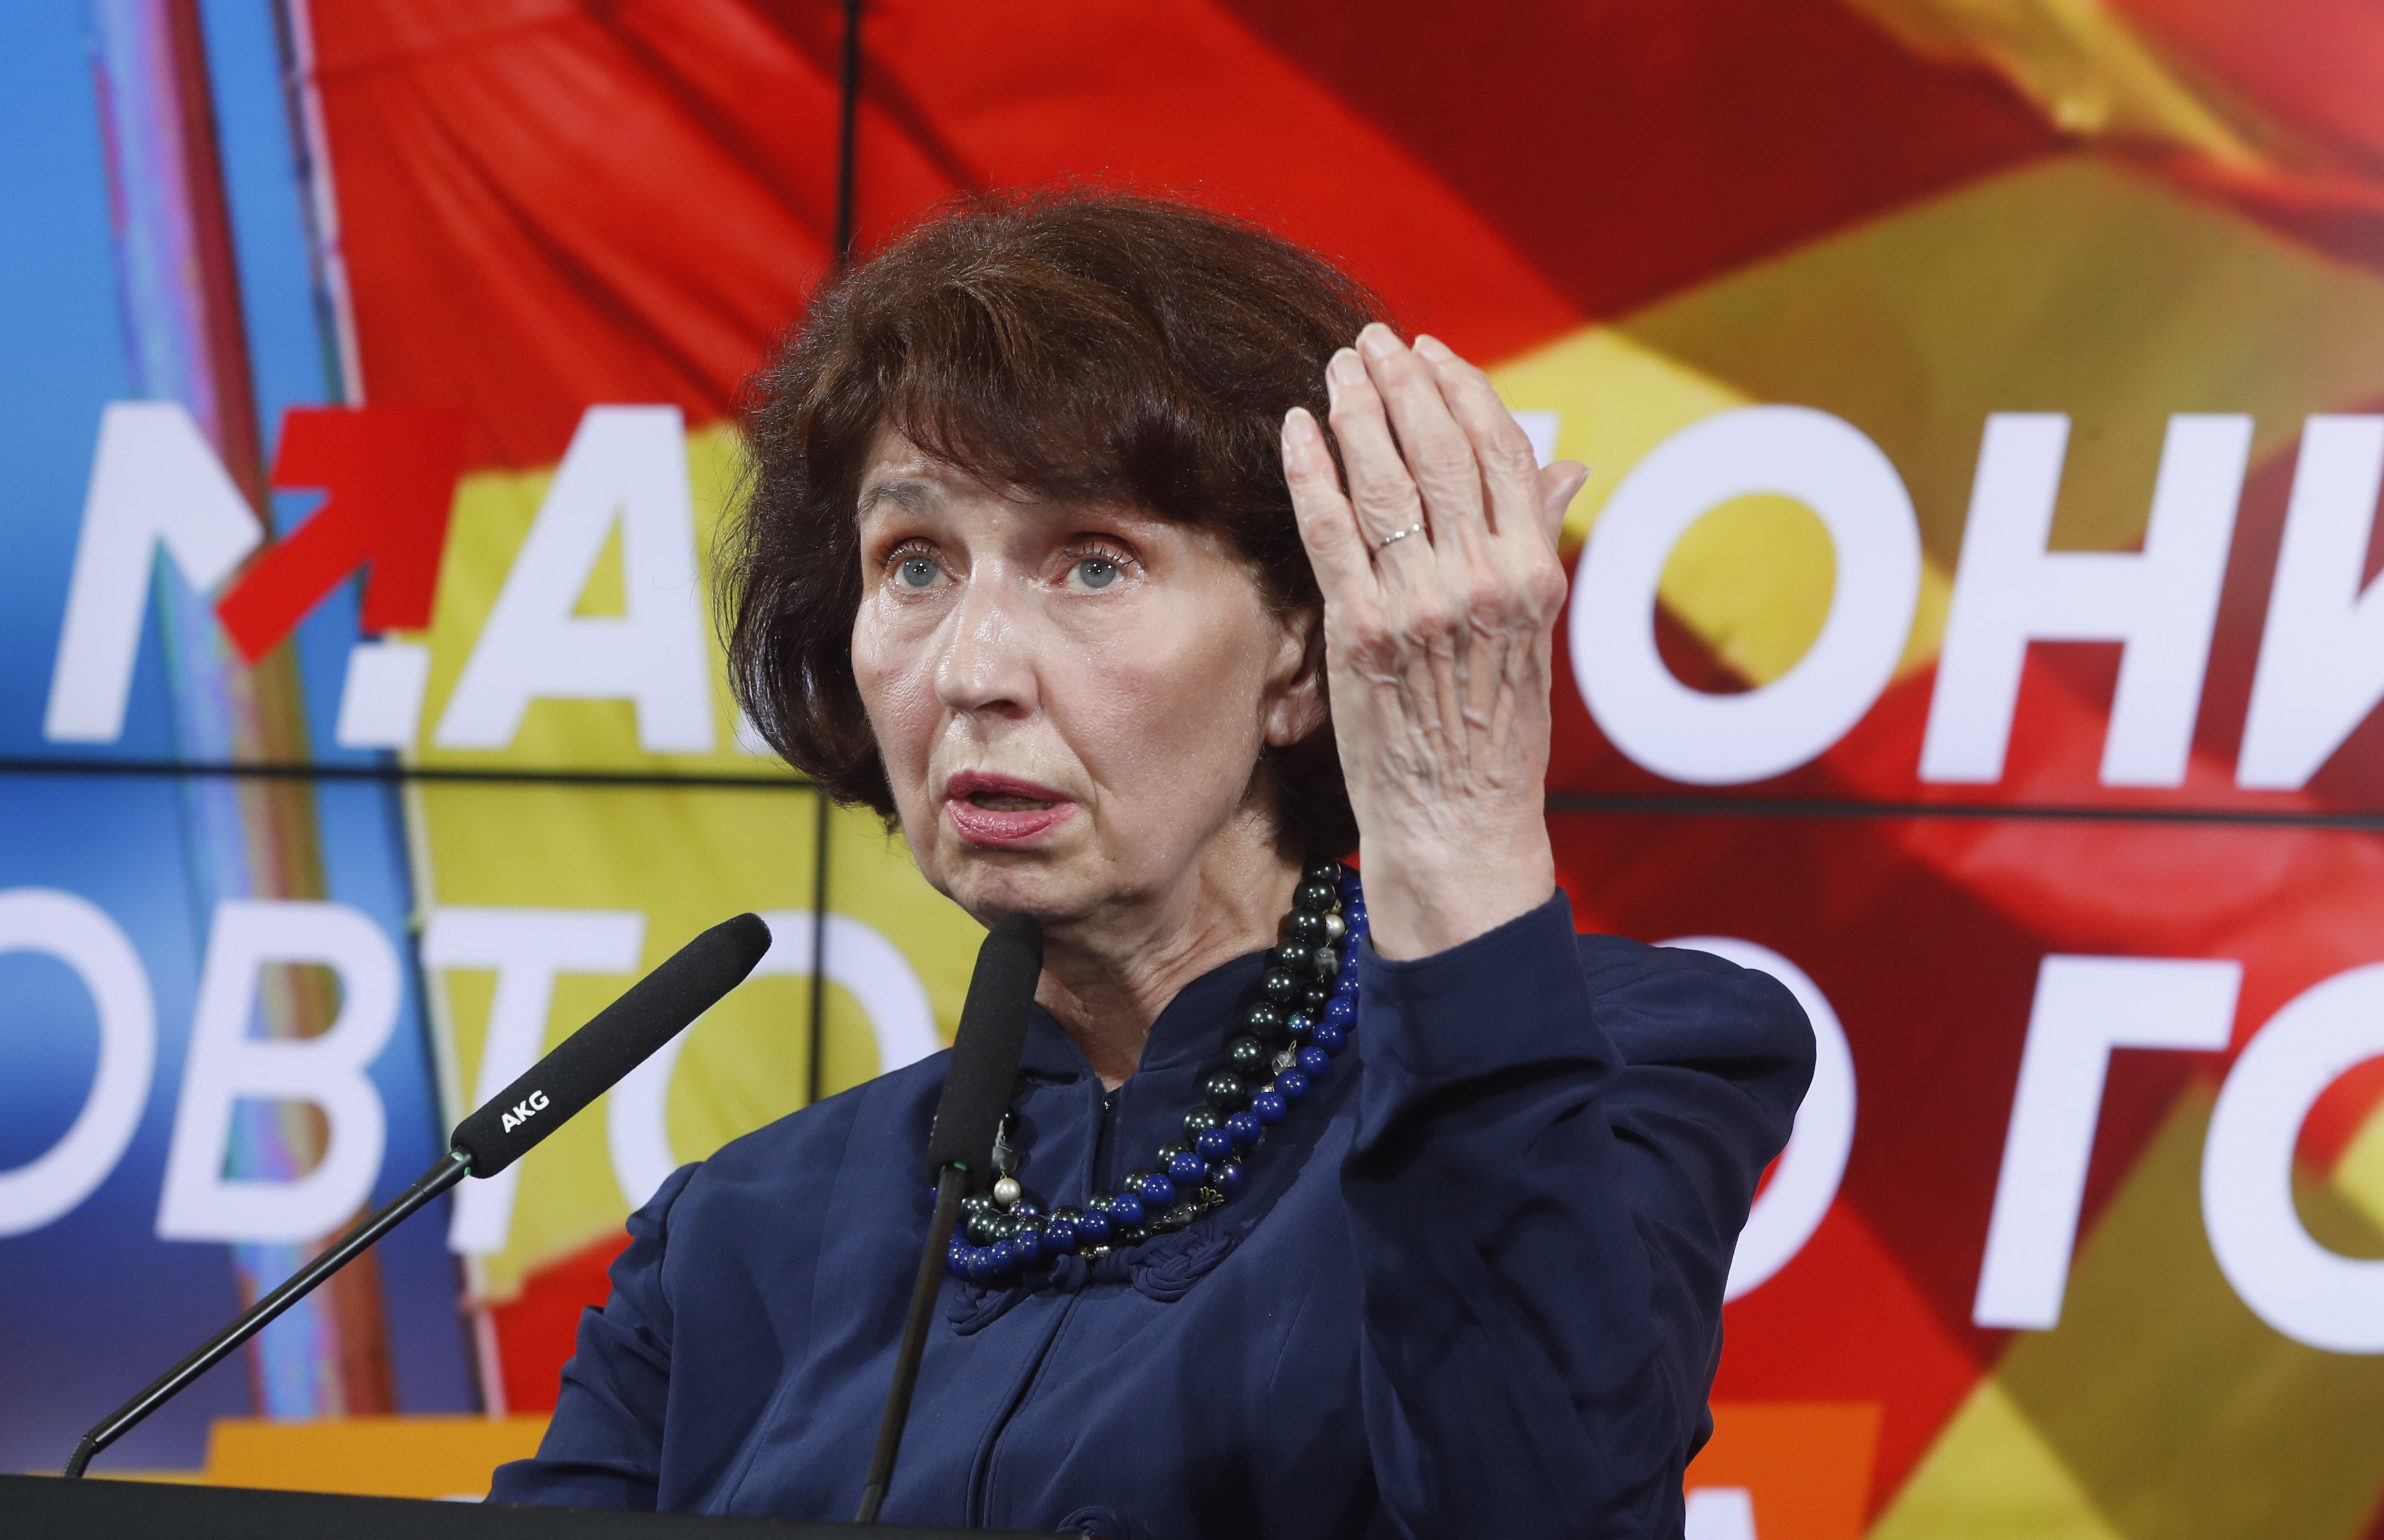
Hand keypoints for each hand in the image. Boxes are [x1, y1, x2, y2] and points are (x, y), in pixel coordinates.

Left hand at [1280, 325, 1587, 960]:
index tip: (1432, 352)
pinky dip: (1312, 473)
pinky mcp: (1361, 633)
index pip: (1502, 452)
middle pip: (1441, 451)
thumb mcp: (1535, 634)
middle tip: (1371, 339)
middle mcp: (1482, 581)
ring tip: (1335, 367)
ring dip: (1356, 412)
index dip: (1463, 390)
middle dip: (1403, 382)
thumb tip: (1564, 463)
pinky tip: (1297, 429)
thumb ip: (1539, 540)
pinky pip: (1331, 532)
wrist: (1461, 823)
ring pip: (1385, 480)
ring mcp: (1420, 606)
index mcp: (1533, 574)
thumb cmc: (1494, 731)